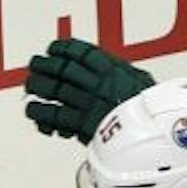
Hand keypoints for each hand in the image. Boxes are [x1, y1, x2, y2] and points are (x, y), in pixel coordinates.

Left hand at [24, 38, 153, 142]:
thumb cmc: (152, 114)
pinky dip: (40, 112)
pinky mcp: (82, 124)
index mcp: (113, 71)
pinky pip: (54, 114)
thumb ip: (127, 75)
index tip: (53, 49)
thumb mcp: (144, 84)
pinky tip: (34, 110)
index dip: (63, 48)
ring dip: (37, 86)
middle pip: (62, 68)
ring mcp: (89, 104)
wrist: (155, 138)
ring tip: (31, 87)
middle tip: (35, 65)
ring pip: (54, 89)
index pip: (81, 52)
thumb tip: (120, 69)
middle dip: (43, 65)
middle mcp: (98, 85)